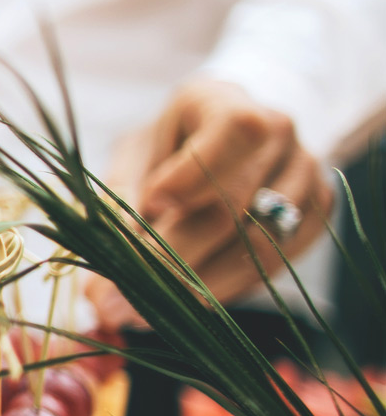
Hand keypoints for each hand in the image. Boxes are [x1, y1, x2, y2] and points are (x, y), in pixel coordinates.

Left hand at [85, 79, 334, 330]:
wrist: (220, 143)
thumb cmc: (167, 150)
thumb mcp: (133, 158)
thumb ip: (117, 205)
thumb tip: (101, 277)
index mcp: (224, 101)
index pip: (233, 132)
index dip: (191, 178)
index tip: (148, 209)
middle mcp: (277, 132)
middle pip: (232, 207)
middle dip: (169, 261)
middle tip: (115, 300)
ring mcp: (305, 173)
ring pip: (257, 249)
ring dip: (194, 290)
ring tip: (138, 314)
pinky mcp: (315, 216)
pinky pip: (273, 268)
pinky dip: (223, 293)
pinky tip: (182, 306)